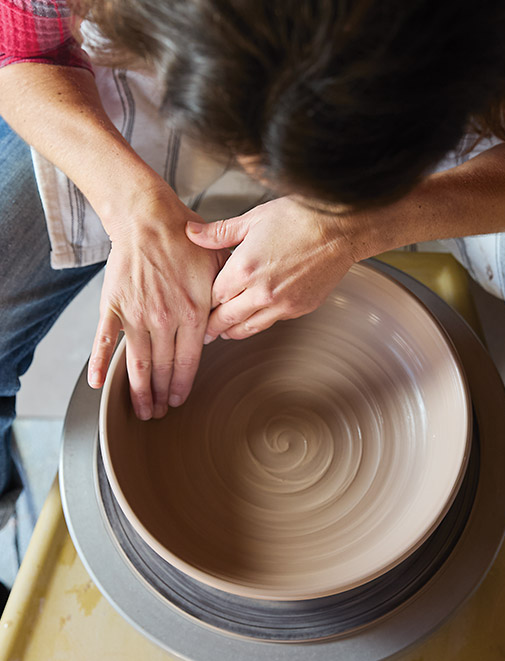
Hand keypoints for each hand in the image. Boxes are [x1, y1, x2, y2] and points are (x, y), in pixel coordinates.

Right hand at [88, 189, 224, 419]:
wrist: (149, 219)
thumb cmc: (188, 240)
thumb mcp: (221, 268)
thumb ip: (225, 299)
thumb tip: (225, 326)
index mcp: (194, 313)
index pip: (189, 361)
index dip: (182, 385)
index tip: (179, 401)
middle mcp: (165, 319)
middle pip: (162, 368)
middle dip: (160, 396)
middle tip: (158, 415)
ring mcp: (137, 314)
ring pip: (137, 363)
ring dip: (138, 390)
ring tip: (140, 410)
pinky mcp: (113, 305)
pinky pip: (104, 341)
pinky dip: (99, 364)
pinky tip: (96, 384)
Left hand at [185, 197, 361, 341]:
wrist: (340, 228)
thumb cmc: (299, 217)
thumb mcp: (253, 219)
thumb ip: (219, 232)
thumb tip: (191, 232)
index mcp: (244, 268)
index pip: (213, 296)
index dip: (204, 301)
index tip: (199, 302)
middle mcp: (261, 292)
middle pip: (226, 319)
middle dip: (212, 325)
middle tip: (203, 331)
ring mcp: (283, 303)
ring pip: (249, 328)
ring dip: (233, 331)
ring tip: (224, 332)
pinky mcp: (301, 308)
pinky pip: (273, 322)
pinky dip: (260, 322)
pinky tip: (254, 318)